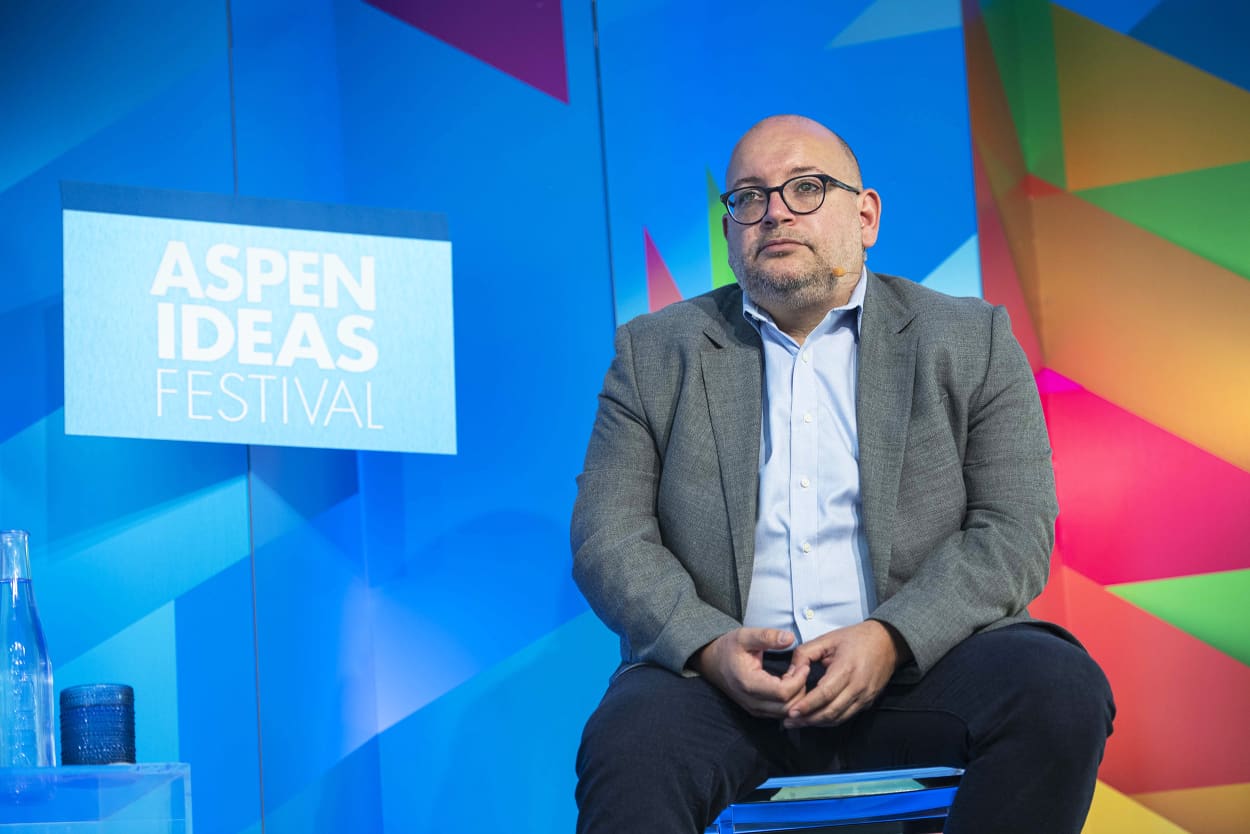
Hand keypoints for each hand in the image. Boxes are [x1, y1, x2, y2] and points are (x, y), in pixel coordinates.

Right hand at [692, 628, 804, 717]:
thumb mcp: (745, 635)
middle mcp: (751, 701)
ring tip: (796, 675)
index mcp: (748, 683)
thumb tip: (790, 638)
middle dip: (801, 689)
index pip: (783, 692)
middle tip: (802, 669)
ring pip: (786, 713)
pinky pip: (780, 713)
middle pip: (788, 706)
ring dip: (797, 696)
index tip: (804, 664)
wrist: (711, 662)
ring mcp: (754, 709)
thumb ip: (767, 636)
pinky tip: (790, 683)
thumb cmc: (728, 648)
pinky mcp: (757, 711)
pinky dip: (790, 701)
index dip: (799, 680)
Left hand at [782, 620, 906, 728]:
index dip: (807, 705)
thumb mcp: (827, 639)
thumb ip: (805, 653)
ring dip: (818, 723)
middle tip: (789, 721)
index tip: (791, 711)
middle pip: (831, 711)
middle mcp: (858, 686)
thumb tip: (790, 673)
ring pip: (839, 718)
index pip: (825, 694)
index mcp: (846, 668)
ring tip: (798, 723)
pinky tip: (816, 719)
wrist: (888, 642)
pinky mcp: (868, 701)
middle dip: (808, 719)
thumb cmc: (856, 638)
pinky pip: (847, 716)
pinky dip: (830, 720)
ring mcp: (865, 696)